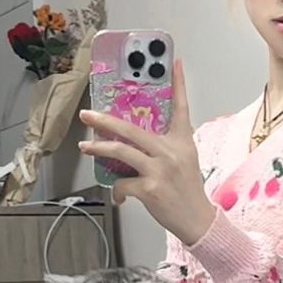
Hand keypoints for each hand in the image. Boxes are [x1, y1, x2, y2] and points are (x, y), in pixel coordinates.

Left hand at [77, 58, 216, 246]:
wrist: (197, 219)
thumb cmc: (187, 190)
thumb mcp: (185, 160)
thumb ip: (167, 145)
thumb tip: (136, 139)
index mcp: (181, 141)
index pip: (181, 107)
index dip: (178, 84)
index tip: (174, 63)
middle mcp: (170, 151)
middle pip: (132, 129)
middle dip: (105, 120)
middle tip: (87, 114)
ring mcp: (160, 169)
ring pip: (121, 152)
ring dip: (98, 148)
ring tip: (85, 147)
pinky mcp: (150, 188)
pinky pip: (122, 183)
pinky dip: (116, 191)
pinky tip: (119, 196)